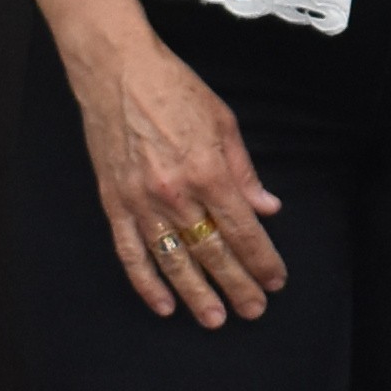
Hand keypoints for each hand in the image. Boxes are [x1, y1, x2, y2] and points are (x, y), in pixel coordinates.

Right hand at [78, 32, 282, 325]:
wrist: (116, 71)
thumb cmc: (174, 89)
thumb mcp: (223, 122)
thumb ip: (245, 171)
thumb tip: (267, 209)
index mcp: (208, 172)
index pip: (242, 230)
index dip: (262, 259)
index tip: (276, 281)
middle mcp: (175, 194)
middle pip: (212, 252)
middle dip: (237, 285)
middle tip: (255, 310)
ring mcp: (141, 202)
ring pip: (172, 261)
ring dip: (196, 294)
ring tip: (215, 319)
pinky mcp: (114, 202)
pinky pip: (130, 252)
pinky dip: (146, 282)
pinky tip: (163, 304)